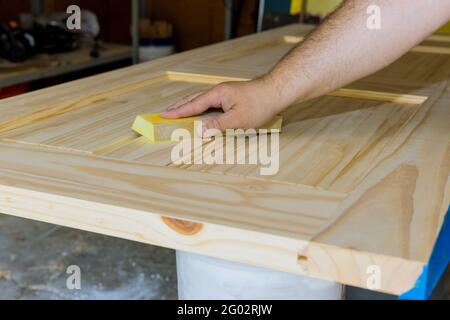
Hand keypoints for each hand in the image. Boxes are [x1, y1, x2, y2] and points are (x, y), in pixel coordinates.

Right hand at [161, 77, 283, 136]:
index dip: (178, 111)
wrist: (276, 92)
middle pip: (193, 99)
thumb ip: (218, 126)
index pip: (193, 105)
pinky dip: (199, 106)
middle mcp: (218, 91)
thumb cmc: (259, 105)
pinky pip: (209, 101)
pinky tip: (200, 111)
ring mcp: (224, 92)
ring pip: (201, 99)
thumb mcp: (238, 120)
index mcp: (217, 94)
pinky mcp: (230, 96)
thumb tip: (200, 131)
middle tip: (165, 112)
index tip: (164, 115)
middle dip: (179, 106)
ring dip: (188, 105)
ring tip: (178, 111)